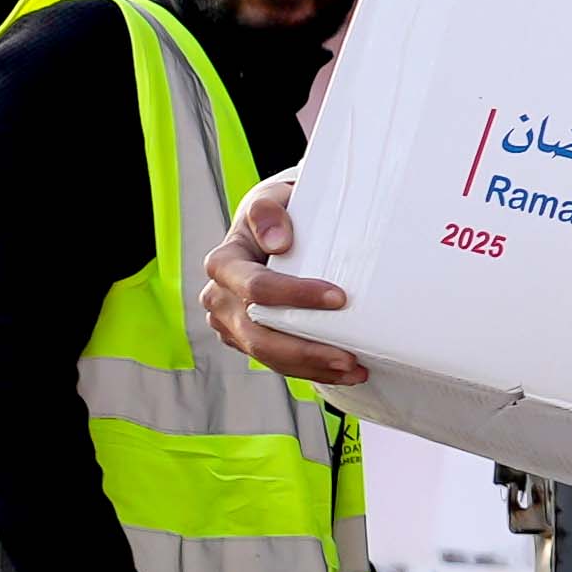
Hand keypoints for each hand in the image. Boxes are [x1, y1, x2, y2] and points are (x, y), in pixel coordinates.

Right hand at [201, 170, 369, 390]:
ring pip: (267, 356)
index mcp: (223, 264)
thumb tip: (278, 241)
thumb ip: (268, 211)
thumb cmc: (274, 216)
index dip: (295, 295)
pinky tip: (342, 371)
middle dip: (305, 349)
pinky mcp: (246, 341)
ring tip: (353, 369)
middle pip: (258, 334)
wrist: (270, 234)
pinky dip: (309, 369)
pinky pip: (276, 362)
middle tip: (348, 355)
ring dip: (311, 366)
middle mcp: (219, 298)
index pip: (256, 287)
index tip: (339, 297)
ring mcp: (231, 324)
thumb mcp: (270, 200)